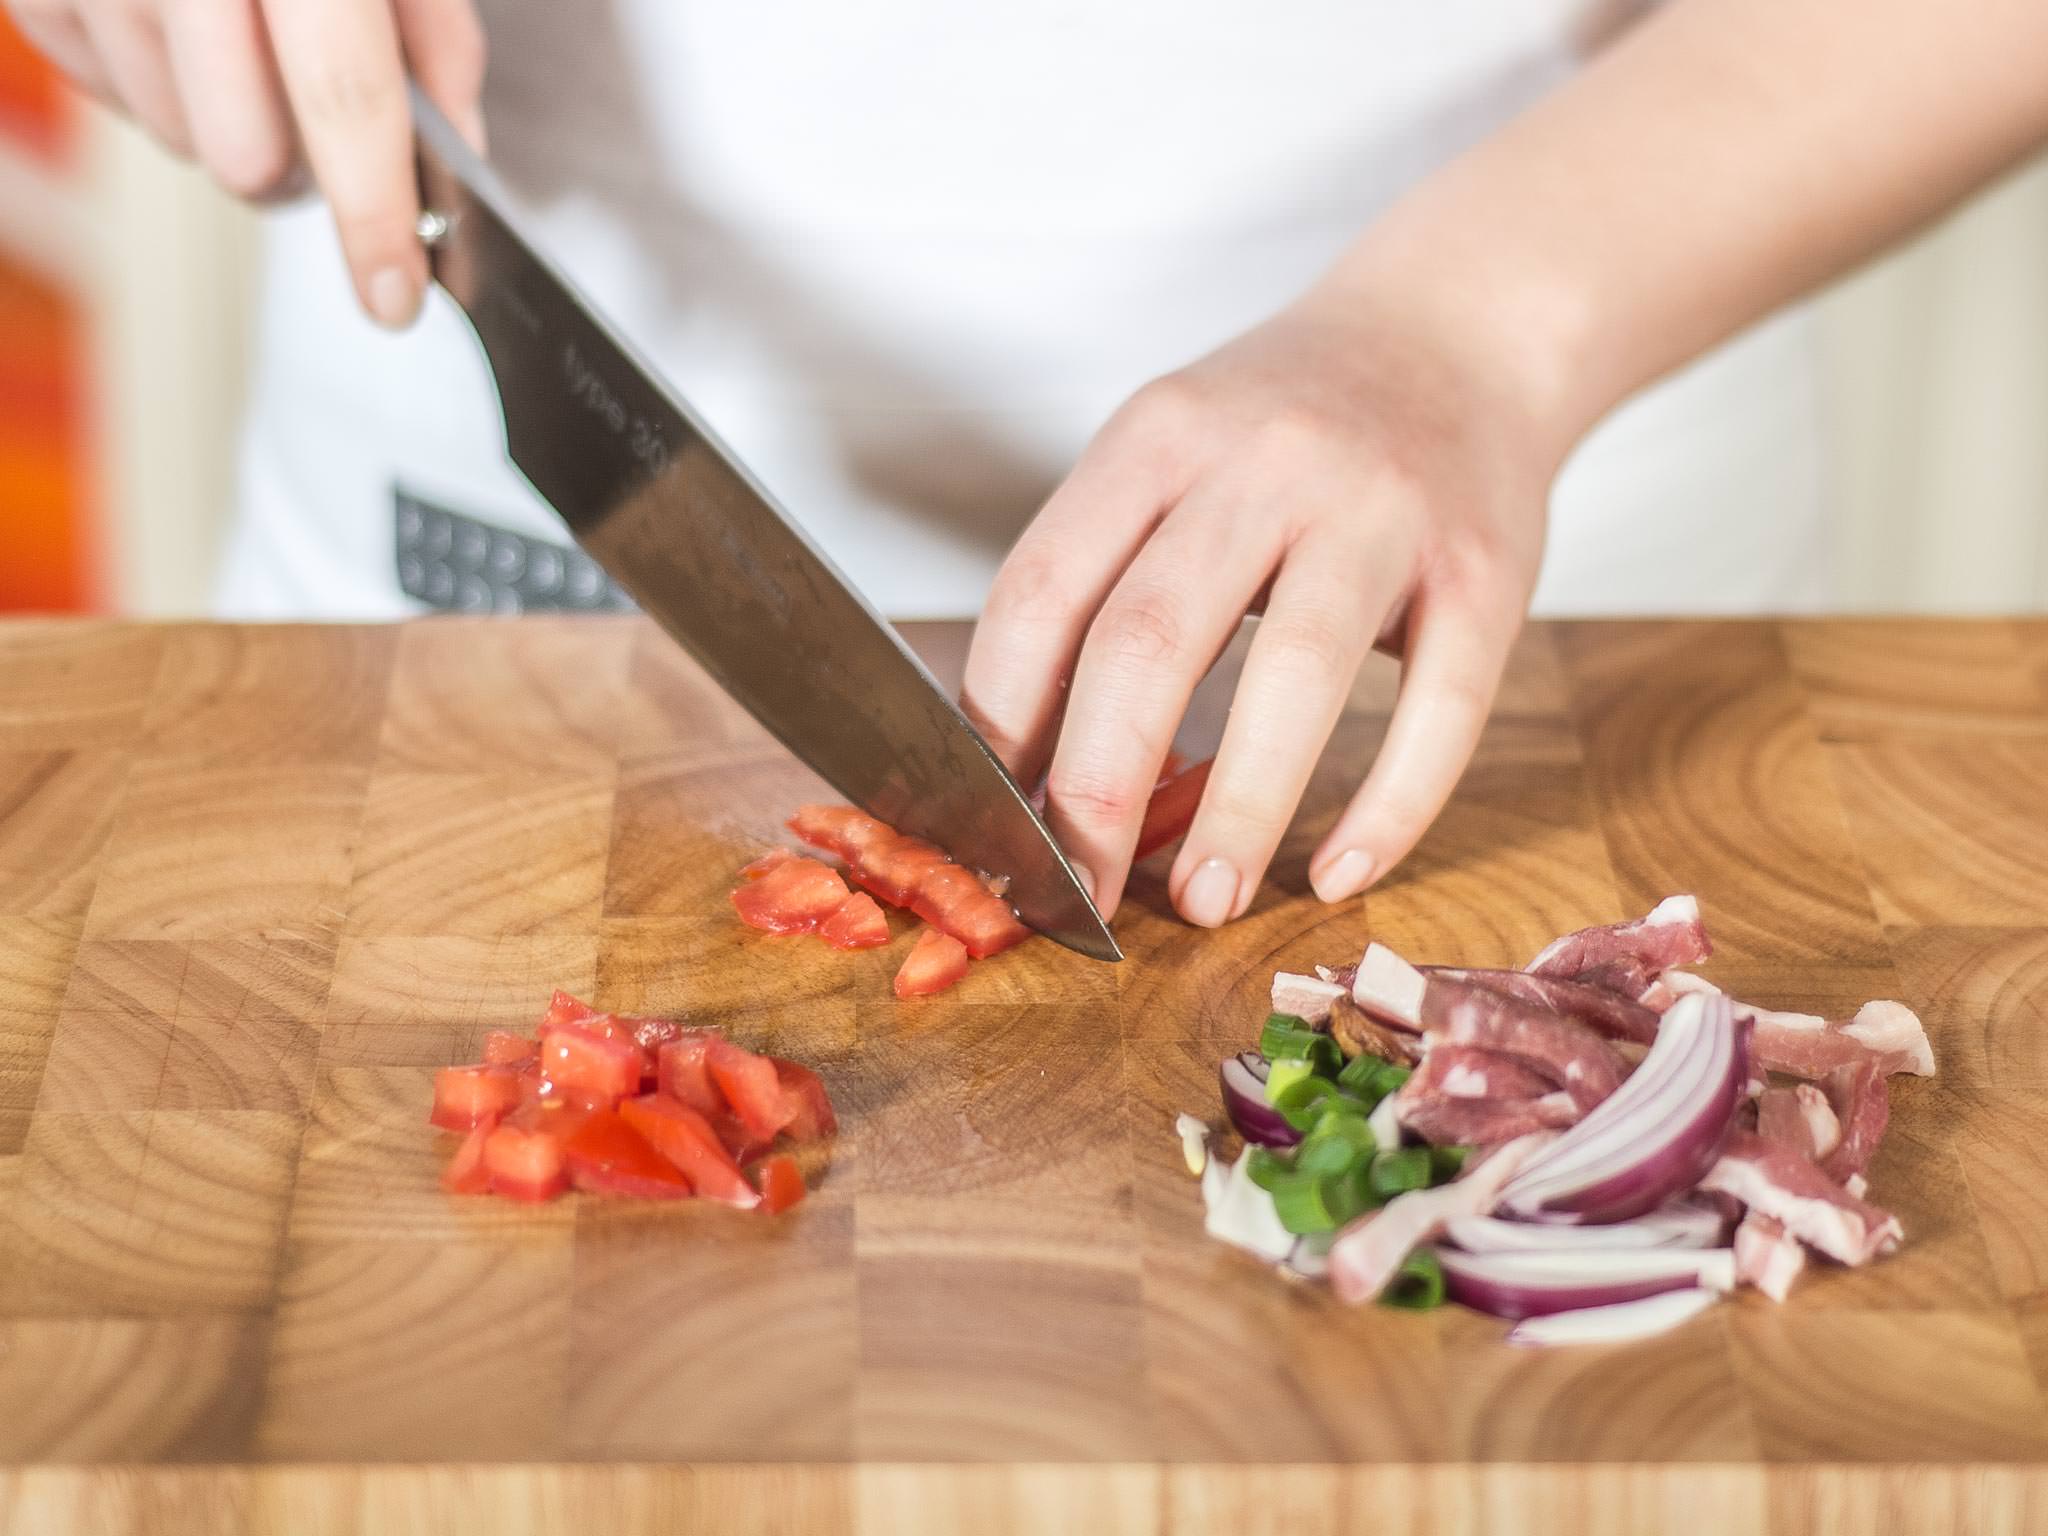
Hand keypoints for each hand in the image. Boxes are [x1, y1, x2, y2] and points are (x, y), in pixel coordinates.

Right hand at [6, 0, 484, 326]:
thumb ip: (435, 37)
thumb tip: (452, 157)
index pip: (344, 101)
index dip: (374, 217)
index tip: (395, 297)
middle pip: (248, 156)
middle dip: (300, 171)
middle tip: (320, 123)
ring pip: (182, 143)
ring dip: (230, 122)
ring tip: (243, 35)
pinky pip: (113, 100)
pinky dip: (161, 82)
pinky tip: (177, 17)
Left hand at [962, 271, 1557, 926]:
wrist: (1461, 333)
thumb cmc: (1286, 429)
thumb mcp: (1170, 453)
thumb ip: (1102, 577)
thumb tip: (1020, 763)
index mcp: (1159, 435)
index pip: (1044, 589)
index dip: (1001, 721)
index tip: (990, 823)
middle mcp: (1265, 461)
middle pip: (1150, 638)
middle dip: (1096, 790)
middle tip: (1079, 898)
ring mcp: (1382, 510)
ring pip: (1295, 673)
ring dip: (1240, 811)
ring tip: (1206, 899)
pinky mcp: (1487, 568)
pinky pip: (1441, 705)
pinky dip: (1390, 804)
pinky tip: (1341, 869)